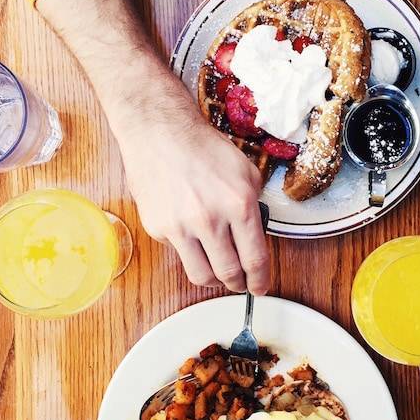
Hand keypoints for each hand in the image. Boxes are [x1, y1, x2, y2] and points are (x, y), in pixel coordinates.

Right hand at [118, 90, 269, 294]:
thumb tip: (255, 236)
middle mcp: (210, 219)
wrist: (159, 132)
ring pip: (201, 275)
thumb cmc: (203, 148)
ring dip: (214, 279)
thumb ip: (253, 206)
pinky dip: (188, 251)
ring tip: (218, 272)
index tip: (260, 287)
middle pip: (229, 274)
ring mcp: (181, 226)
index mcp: (239, 204)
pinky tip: (190, 234)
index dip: (260, 280)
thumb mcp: (245, 172)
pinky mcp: (158, 228)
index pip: (255, 258)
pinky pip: (179, 254)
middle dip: (238, 284)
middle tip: (240, 283)